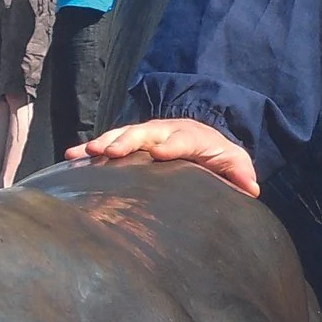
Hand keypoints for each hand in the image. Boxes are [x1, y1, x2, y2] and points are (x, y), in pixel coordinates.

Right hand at [71, 118, 260, 198]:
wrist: (200, 135)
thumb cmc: (216, 153)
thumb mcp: (234, 161)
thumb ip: (240, 173)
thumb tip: (251, 188)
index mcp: (190, 137)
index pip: (181, 139)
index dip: (171, 145)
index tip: (159, 153)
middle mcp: (164, 132)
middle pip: (145, 134)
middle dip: (128, 141)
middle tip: (111, 152)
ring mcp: (144, 136)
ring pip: (122, 136)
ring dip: (104, 143)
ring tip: (85, 153)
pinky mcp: (129, 144)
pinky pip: (108, 144)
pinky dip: (89, 149)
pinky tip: (70, 158)